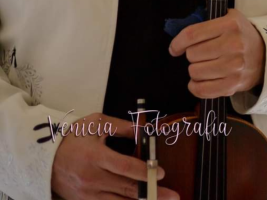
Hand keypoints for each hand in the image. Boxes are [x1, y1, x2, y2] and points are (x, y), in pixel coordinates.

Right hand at [51, 112, 178, 199]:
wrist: (42, 159)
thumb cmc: (71, 138)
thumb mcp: (96, 124)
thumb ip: (122, 127)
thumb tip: (145, 131)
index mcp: (94, 156)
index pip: (124, 167)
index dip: (144, 171)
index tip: (161, 172)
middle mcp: (91, 178)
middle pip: (126, 188)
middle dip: (152, 192)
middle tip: (174, 196)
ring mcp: (86, 194)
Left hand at [169, 8, 264, 97]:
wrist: (266, 56)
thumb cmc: (242, 36)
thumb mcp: (230, 18)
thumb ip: (208, 21)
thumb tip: (181, 38)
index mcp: (230, 25)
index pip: (192, 34)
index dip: (178, 43)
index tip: (175, 49)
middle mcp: (234, 44)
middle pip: (192, 54)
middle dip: (193, 55)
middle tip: (203, 55)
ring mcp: (234, 66)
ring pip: (194, 72)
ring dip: (196, 70)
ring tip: (206, 66)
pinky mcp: (233, 84)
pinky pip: (202, 90)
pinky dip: (195, 86)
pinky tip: (200, 81)